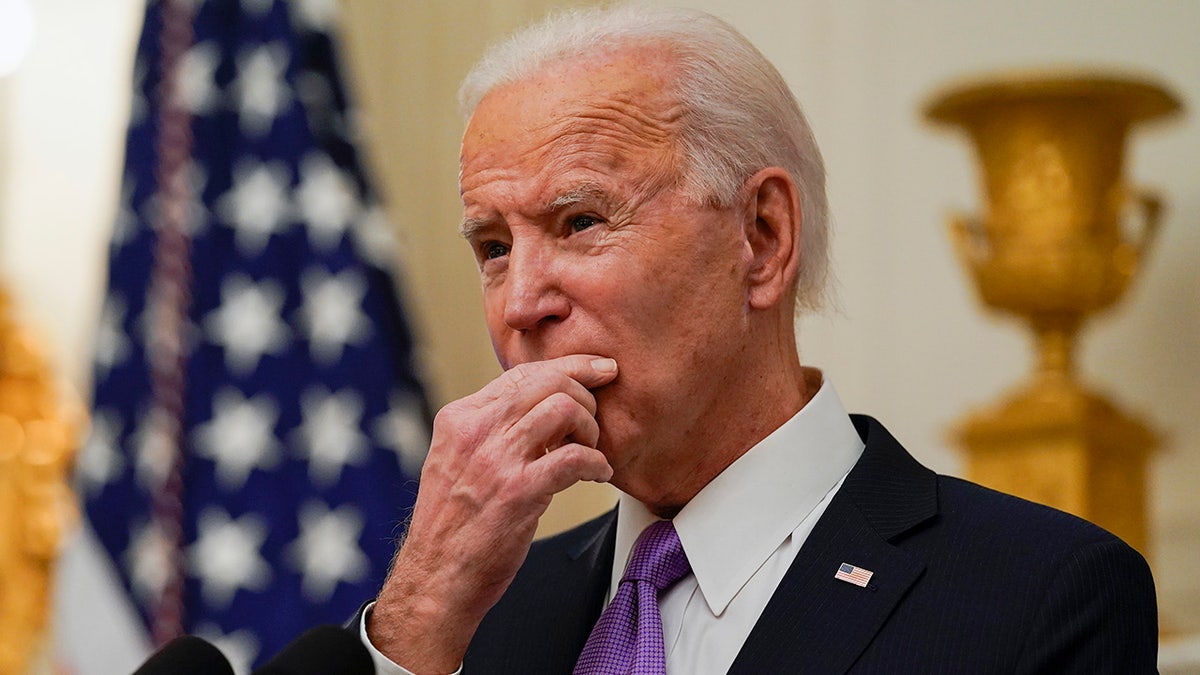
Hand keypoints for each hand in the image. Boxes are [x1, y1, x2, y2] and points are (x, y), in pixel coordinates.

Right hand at [368, 354, 618, 673]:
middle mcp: (475, 431)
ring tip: (591, 449)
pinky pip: (574, 457)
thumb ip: (490, 431)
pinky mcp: (518, 492)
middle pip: (546, 380)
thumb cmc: (452, 527)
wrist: (435, 579)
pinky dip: (596, 463)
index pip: (522, 373)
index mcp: (460, 418)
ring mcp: (496, 460)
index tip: (596, 369)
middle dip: (584, 392)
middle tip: (596, 417)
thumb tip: (538, 409)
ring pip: (563, 408)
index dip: (568, 367)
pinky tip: (597, 475)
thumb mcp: (457, 462)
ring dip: (590, 427)